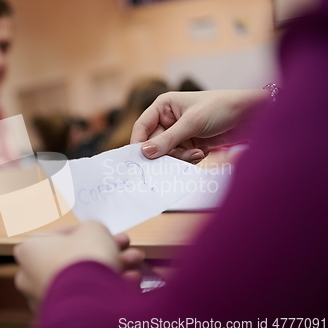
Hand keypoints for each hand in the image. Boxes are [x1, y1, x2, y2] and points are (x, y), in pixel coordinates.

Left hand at [14, 222, 143, 309]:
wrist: (88, 299)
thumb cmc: (83, 258)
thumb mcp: (94, 229)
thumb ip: (93, 228)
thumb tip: (96, 234)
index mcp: (29, 249)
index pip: (61, 234)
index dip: (87, 231)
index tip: (105, 232)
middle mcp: (30, 274)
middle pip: (74, 256)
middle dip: (104, 250)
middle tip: (123, 246)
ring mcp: (44, 296)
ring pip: (82, 276)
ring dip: (110, 267)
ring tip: (133, 262)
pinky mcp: (60, 312)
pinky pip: (85, 295)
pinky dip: (107, 287)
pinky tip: (128, 280)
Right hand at [131, 90, 266, 162]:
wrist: (250, 115)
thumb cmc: (220, 108)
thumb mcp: (191, 123)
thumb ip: (167, 140)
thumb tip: (145, 152)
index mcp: (163, 106)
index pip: (142, 127)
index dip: (139, 143)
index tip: (141, 158)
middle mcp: (168, 120)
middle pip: (154, 144)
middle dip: (167, 153)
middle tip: (178, 157)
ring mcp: (179, 133)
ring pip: (167, 153)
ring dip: (181, 157)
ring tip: (197, 153)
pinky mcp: (189, 144)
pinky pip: (180, 158)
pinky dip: (189, 159)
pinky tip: (202, 153)